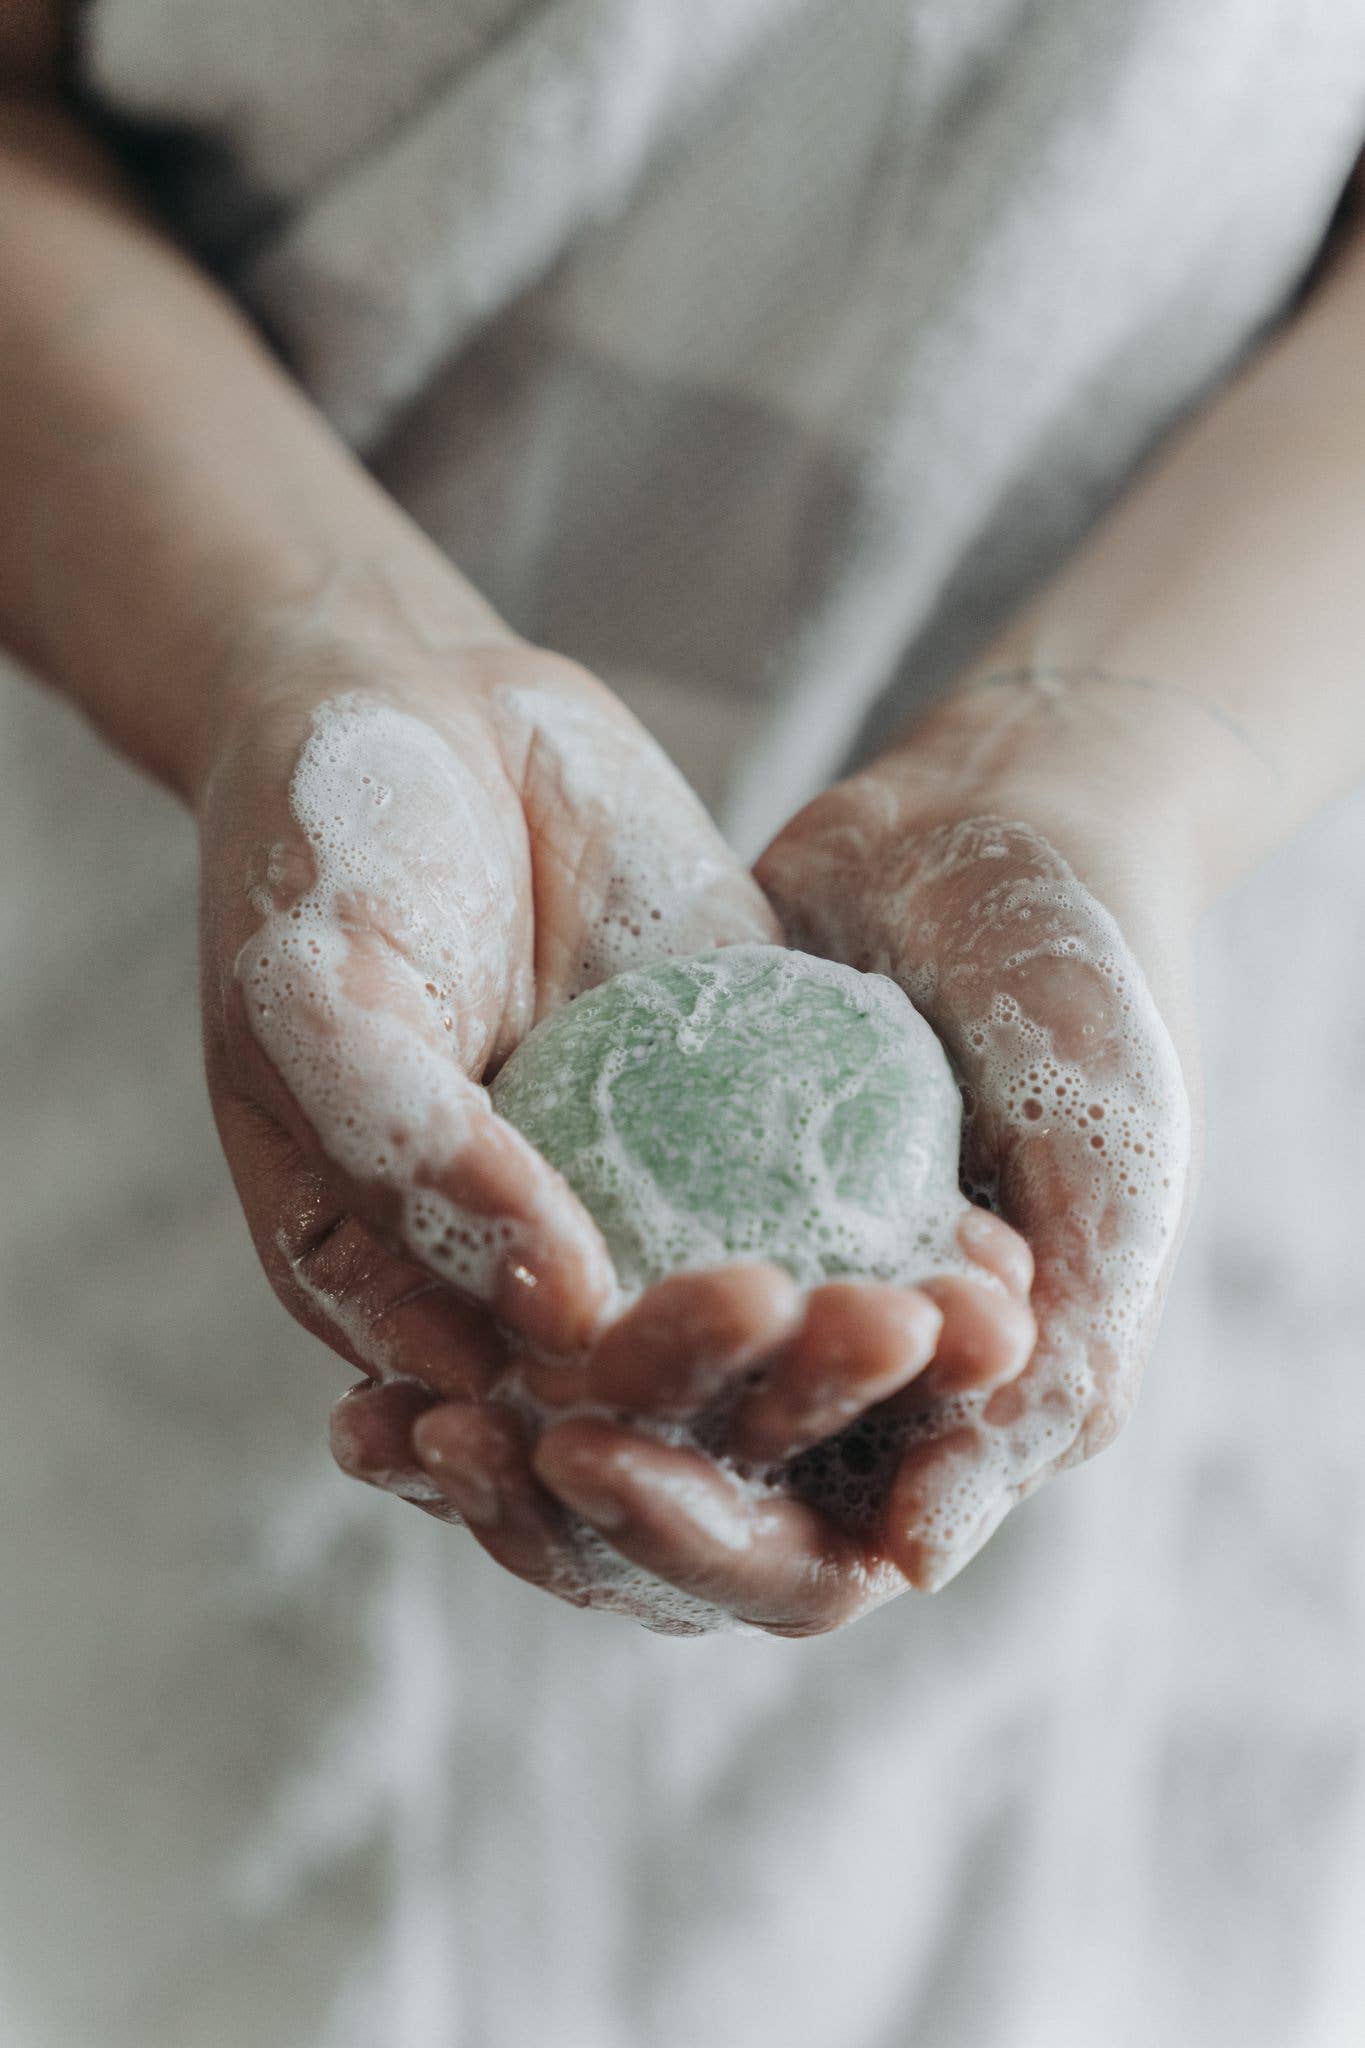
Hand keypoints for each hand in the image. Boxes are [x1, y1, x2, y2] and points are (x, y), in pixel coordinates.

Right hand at [222, 592, 1038, 1636]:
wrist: (425, 706)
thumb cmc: (326, 859)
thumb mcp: (318, 1001)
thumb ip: (415, 1155)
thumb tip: (560, 1318)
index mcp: (408, 1295)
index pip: (519, 1427)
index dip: (623, 1435)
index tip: (726, 1352)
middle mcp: (535, 1281)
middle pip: (662, 1398)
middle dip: (776, 1387)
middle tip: (883, 1335)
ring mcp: (647, 1204)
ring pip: (761, 1328)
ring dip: (861, 1347)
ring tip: (967, 1319)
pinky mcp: (746, 1125)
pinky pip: (830, 1201)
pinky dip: (907, 1238)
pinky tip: (987, 1246)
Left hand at [408, 745, 1190, 1635]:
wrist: (1004, 818)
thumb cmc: (1089, 994)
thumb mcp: (1108, 1172)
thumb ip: (1054, 1367)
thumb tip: (904, 1557)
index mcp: (940, 1419)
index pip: (800, 1554)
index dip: (693, 1533)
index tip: (591, 1453)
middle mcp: (830, 1383)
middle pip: (679, 1509)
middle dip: (569, 1488)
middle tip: (461, 1443)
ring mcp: (743, 1299)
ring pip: (607, 1420)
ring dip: (502, 1438)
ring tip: (391, 1418)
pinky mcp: (667, 1205)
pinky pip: (563, 1288)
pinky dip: (488, 1317)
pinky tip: (387, 1327)